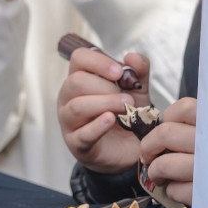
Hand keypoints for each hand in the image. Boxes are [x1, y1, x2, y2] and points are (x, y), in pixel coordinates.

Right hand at [57, 48, 149, 172]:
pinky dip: (98, 126)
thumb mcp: (136, 91)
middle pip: (76, 81)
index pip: (78, 58)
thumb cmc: (125, 116)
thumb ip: (138, 72)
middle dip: (106, 87)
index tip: (119, 72)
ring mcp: (69, 120)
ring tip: (126, 107)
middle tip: (127, 98)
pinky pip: (82, 133)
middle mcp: (69, 97)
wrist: (128, 150)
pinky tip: (111, 120)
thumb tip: (132, 57)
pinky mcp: (76, 143)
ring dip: (105, 103)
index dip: (98, 61)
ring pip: (77, 105)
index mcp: (80, 78)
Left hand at [140, 97, 195, 207]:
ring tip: (159, 176)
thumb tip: (162, 126)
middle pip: (165, 134)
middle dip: (148, 147)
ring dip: (155, 171)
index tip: (164, 129)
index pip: (184, 108)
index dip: (167, 119)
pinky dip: (173, 191)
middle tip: (149, 156)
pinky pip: (176, 189)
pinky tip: (181, 189)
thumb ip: (199, 126)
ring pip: (164, 164)